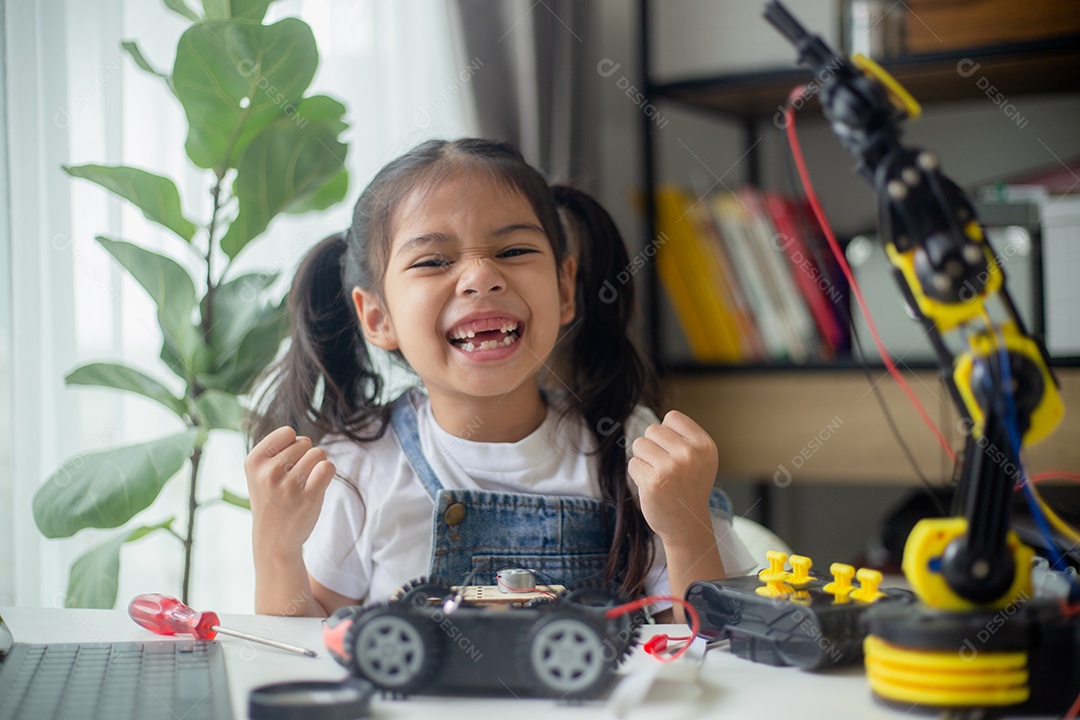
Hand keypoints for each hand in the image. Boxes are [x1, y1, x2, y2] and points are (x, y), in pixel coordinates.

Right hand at [245, 426, 335, 557]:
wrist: (273, 540)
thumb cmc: (271, 500)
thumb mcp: (260, 472)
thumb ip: (277, 449)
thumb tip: (304, 438)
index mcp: (253, 461)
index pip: (288, 432)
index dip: (292, 446)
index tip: (283, 465)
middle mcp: (268, 472)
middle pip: (305, 443)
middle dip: (304, 457)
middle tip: (293, 480)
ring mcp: (288, 485)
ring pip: (319, 453)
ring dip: (316, 466)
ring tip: (303, 485)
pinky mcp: (308, 497)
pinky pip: (328, 467)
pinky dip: (327, 474)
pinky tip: (316, 486)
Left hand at [627, 410, 717, 543]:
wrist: (687, 524)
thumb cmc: (689, 487)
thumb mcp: (700, 458)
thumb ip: (684, 437)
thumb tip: (656, 423)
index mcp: (704, 445)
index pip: (672, 417)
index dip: (667, 433)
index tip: (673, 451)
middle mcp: (690, 454)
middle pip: (653, 430)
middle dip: (653, 446)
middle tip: (664, 466)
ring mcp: (671, 468)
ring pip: (639, 444)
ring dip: (643, 459)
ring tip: (658, 475)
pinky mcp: (653, 481)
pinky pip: (633, 464)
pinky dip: (638, 474)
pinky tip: (652, 486)